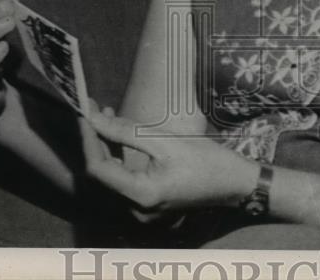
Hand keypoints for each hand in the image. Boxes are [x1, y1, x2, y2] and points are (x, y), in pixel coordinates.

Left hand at [79, 101, 258, 214]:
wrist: (235, 182)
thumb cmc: (206, 160)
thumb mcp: (166, 141)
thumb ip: (126, 132)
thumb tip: (94, 118)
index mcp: (141, 195)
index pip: (99, 168)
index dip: (88, 138)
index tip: (84, 112)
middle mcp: (136, 209)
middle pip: (102, 173)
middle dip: (95, 139)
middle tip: (93, 108)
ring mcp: (142, 209)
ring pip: (111, 175)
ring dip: (105, 146)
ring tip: (104, 115)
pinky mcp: (147, 203)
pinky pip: (123, 180)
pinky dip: (118, 157)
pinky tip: (118, 135)